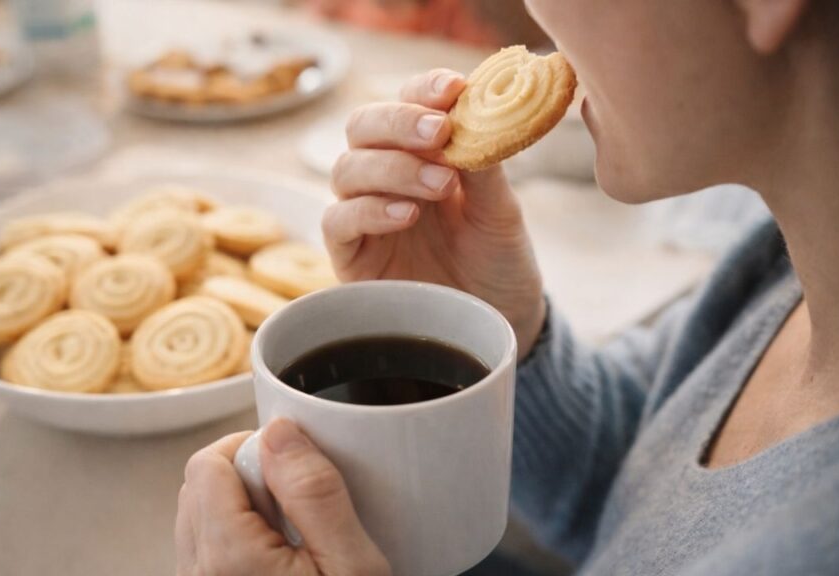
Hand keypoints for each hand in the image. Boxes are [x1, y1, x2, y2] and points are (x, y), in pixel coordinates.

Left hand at [176, 419, 390, 575]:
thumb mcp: (351, 565)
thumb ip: (314, 494)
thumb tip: (279, 431)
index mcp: (227, 556)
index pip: (207, 463)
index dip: (252, 450)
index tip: (296, 468)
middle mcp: (198, 573)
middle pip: (200, 485)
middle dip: (248, 477)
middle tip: (300, 504)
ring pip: (200, 517)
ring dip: (241, 509)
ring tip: (293, 536)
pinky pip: (206, 551)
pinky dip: (237, 540)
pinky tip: (282, 560)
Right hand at [323, 69, 545, 356]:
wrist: (498, 323)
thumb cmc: (498, 262)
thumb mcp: (501, 211)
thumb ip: (483, 164)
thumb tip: (471, 112)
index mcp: (424, 153)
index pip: (408, 102)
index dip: (423, 90)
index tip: (454, 89)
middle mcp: (387, 177)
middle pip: (362, 126)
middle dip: (398, 122)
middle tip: (440, 132)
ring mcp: (365, 215)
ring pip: (347, 169)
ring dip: (392, 168)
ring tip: (440, 186)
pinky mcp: (351, 256)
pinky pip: (337, 221)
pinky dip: (368, 211)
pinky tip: (406, 215)